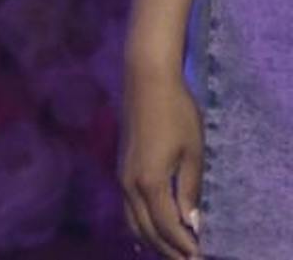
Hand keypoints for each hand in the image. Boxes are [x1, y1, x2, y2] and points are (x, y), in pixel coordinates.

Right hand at [120, 62, 204, 258]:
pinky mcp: (121, 169)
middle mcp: (129, 184)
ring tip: (174, 250)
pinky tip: (152, 228)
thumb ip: (190, 191)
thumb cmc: (177, 114)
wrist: (146, 81)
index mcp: (149, 182)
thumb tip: (192, 223)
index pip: (167, 227)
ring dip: (152, 240)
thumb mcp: (193, 154)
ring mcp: (121, 176)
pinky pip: (127, 208)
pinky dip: (141, 224)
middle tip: (190, 258)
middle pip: (145, 230)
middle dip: (167, 249)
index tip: (201, 256)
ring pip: (132, 221)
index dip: (184, 246)